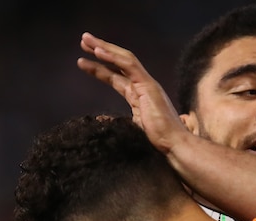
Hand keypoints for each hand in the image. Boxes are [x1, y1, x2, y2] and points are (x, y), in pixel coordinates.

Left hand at [77, 32, 185, 152]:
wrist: (173, 144)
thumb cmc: (157, 141)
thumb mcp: (131, 129)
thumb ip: (118, 121)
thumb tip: (100, 119)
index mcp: (138, 95)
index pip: (116, 76)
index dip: (99, 68)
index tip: (82, 62)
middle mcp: (142, 85)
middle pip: (119, 63)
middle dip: (101, 50)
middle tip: (82, 41)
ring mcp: (146, 84)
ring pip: (124, 58)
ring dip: (104, 47)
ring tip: (85, 40)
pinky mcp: (148, 85)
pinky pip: (129, 65)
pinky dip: (113, 57)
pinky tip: (98, 51)